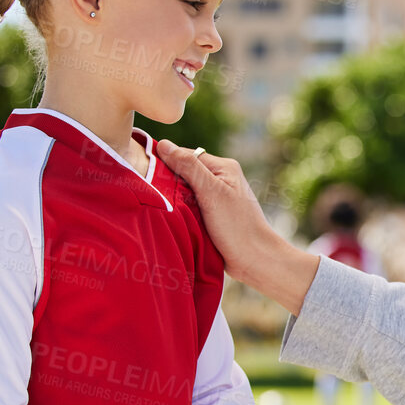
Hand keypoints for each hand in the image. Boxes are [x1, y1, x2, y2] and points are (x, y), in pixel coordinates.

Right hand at [155, 140, 320, 314]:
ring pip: (184, 192)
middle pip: (184, 174)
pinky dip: (180, 213)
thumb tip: (163, 144)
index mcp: (223, 167)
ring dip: (174, 200)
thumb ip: (189, 167)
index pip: (186, 156)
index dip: (167, 164)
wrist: (255, 260)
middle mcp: (221, 179)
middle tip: (154, 196)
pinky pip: (189, 208)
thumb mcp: (211, 192)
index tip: (149, 176)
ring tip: (162, 209)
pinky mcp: (212, 216)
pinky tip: (171, 219)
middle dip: (169, 183)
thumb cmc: (236, 226)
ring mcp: (217, 198)